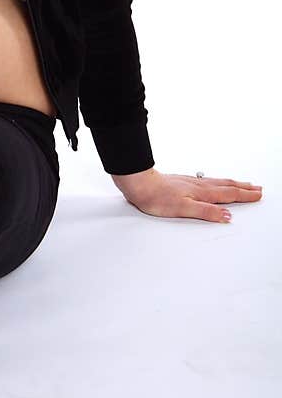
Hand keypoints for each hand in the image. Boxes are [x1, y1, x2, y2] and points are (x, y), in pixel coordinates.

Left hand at [110, 168, 262, 222]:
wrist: (140, 184)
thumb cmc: (157, 197)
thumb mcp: (184, 209)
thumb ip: (206, 213)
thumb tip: (226, 216)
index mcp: (202, 193)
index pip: (229, 195)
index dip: (245, 196)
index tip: (258, 195)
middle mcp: (199, 185)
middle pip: (226, 186)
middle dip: (243, 188)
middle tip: (257, 188)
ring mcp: (191, 182)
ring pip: (218, 182)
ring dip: (233, 183)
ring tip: (243, 184)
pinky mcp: (183, 182)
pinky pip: (208, 181)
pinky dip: (218, 182)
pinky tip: (214, 183)